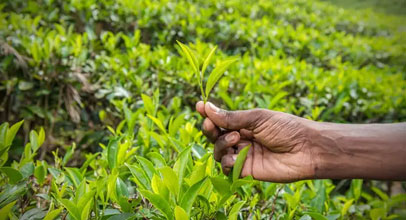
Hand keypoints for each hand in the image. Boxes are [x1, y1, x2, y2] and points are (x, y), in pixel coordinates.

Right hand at [196, 101, 316, 182]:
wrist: (307, 149)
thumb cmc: (286, 128)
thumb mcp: (257, 118)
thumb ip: (232, 117)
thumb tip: (207, 107)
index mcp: (244, 124)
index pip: (221, 120)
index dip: (209, 114)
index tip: (199, 106)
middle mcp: (241, 139)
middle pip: (215, 136)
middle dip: (210, 129)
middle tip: (210, 124)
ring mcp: (243, 155)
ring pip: (218, 151)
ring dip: (221, 144)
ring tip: (236, 138)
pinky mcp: (246, 171)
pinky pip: (227, 167)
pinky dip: (226, 161)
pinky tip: (235, 154)